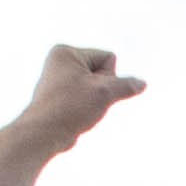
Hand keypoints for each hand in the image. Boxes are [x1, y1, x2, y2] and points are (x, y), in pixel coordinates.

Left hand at [9, 43, 144, 159]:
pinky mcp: (60, 95)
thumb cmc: (70, 108)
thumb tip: (142, 83)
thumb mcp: (105, 93)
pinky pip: (85, 97)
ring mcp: (59, 79)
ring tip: (78, 110)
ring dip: (95, 100)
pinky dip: (86, 107)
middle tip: (84, 102)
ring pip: (95, 87)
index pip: (108, 58)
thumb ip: (127, 85)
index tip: (90, 91)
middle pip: (102, 71)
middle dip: (101, 89)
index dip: (108, 78)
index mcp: (66, 52)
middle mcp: (60, 61)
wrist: (43, 133)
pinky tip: (75, 115)